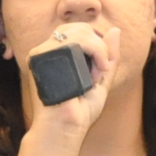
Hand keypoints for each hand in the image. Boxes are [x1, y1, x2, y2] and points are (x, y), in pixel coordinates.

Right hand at [23, 21, 117, 143]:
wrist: (66, 128)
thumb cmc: (80, 111)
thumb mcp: (101, 80)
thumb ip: (109, 56)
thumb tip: (115, 30)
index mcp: (58, 55)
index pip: (79, 31)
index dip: (96, 41)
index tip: (103, 65)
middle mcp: (48, 51)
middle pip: (79, 27)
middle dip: (99, 44)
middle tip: (103, 69)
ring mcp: (42, 53)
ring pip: (78, 32)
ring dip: (98, 50)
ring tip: (99, 73)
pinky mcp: (40, 56)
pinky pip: (74, 40)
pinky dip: (93, 52)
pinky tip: (95, 73)